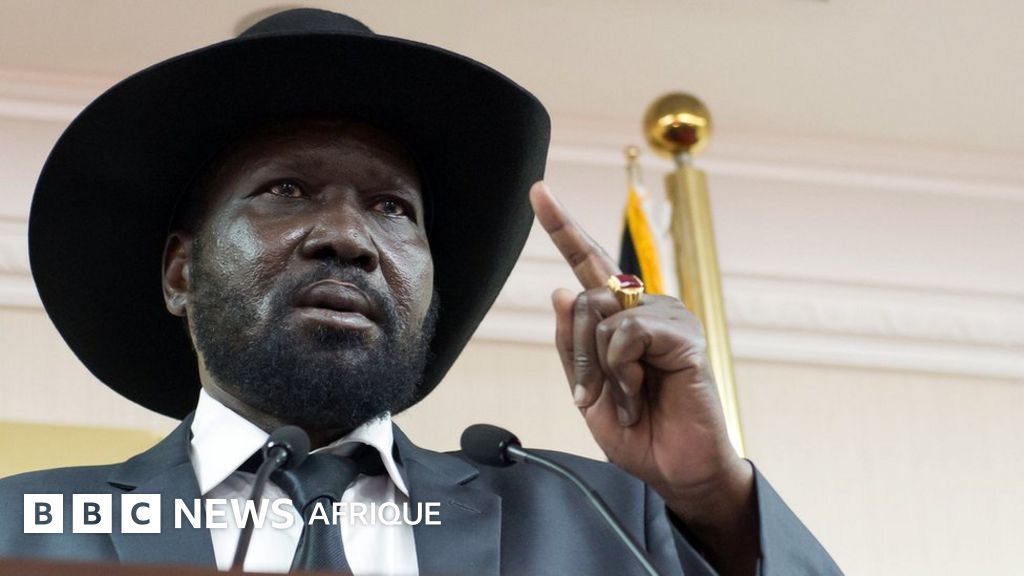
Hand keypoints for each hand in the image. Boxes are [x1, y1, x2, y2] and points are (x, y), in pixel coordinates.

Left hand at [529, 181, 758, 574]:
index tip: (538, 191)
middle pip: (583, 297)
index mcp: (621, 316)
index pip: (587, 262)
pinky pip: (628, 334)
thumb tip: (562, 288)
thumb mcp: (586, 388)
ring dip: (603, 368)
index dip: (562, 226)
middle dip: (577, 354)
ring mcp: (668, 317)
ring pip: (602, 316)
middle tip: (596, 394)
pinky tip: (645, 392)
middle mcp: (645, 307)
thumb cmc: (636, 429)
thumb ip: (571, 342)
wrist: (674, 469)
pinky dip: (624, 371)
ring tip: (631, 397)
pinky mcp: (684, 335)